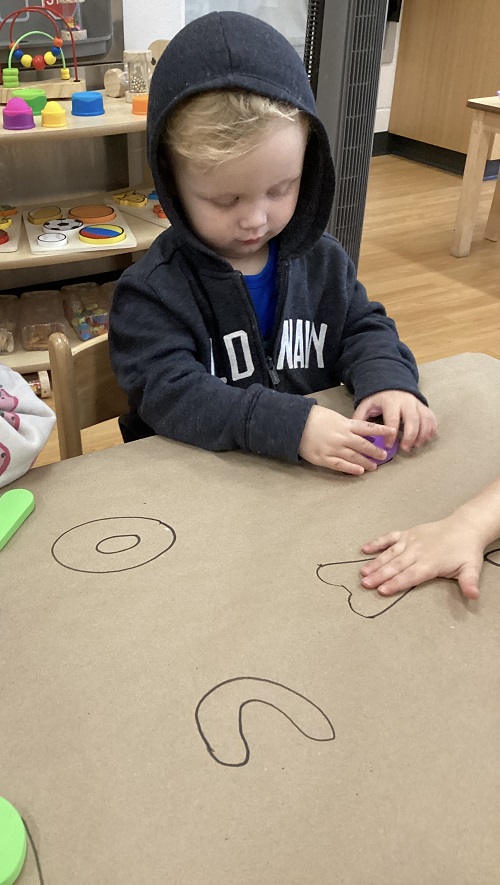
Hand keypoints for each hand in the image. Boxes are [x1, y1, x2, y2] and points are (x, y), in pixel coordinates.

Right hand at [299, 405, 396, 474]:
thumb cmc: (313, 417)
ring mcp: (333, 449)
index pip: (367, 428)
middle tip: (384, 455)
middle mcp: (342, 437)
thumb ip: (345, 424)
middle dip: (375, 451)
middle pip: (363, 445)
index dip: (381, 430)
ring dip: (366, 462)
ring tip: (373, 466)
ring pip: (354, 457)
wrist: (295, 424)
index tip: (392, 432)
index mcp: (344, 424)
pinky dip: (351, 469)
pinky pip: (340, 465)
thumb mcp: (333, 416)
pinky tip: (359, 471)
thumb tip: (358, 432)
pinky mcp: (324, 458)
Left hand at [353, 390, 436, 451]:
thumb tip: (354, 433)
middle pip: (412, 420)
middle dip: (410, 436)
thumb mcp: (366, 404)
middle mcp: (406, 402)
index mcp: (390, 402)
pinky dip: (431, 429)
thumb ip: (360, 417)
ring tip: (416, 446)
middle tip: (405, 449)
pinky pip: (431, 418)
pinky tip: (427, 438)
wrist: (392, 382)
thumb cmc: (378, 398)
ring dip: (422, 434)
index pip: (393, 420)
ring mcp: (417, 404)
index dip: (391, 435)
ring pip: (424, 420)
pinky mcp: (424, 406)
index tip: (388, 446)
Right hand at [360, 513, 484, 598]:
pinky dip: (377, 542)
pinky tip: (365, 549)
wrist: (465, 527)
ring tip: (363, 572)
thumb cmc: (465, 550)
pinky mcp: (408, 533)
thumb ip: (469, 582)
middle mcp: (418, 552)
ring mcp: (411, 541)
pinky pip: (390, 537)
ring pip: (390, 554)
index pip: (410, 576)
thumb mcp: (472, 568)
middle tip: (365, 584)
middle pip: (396, 566)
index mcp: (431, 562)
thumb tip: (473, 595)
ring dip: (376, 563)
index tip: (382, 590)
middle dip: (380, 576)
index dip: (396, 583)